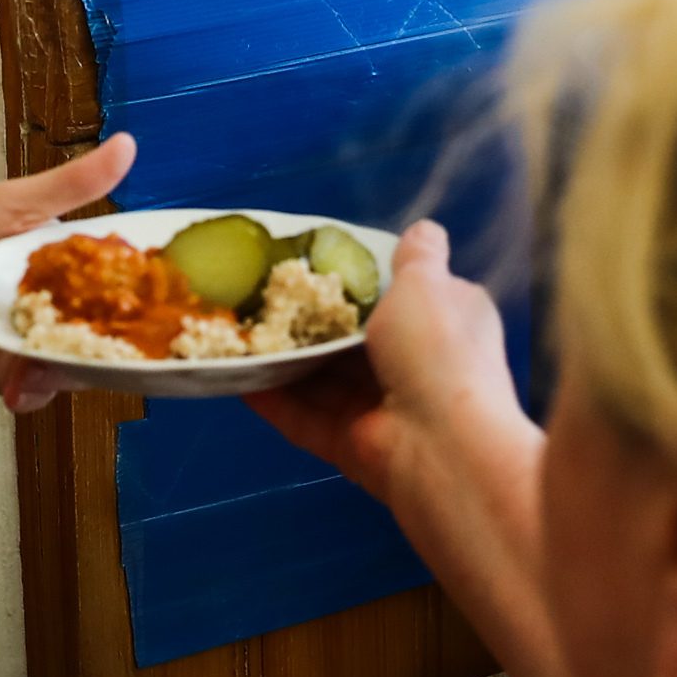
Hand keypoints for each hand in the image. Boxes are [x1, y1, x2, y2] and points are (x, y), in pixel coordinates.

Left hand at [0, 132, 145, 407]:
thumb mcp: (16, 203)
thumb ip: (71, 185)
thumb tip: (126, 146)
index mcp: (88, 267)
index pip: (142, 277)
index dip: (171, 283)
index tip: (195, 284)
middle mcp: (80, 314)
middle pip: (130, 333)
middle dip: (147, 341)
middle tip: (153, 338)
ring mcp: (53, 349)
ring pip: (90, 368)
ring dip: (87, 367)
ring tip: (73, 357)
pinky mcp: (21, 378)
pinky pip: (42, 390)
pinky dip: (36, 388)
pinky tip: (27, 379)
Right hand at [246, 219, 523, 497]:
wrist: (441, 446)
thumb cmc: (436, 351)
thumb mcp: (429, 285)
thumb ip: (417, 256)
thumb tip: (422, 229)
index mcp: (443, 325)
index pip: (401, 297)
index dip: (359, 282)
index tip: (314, 263)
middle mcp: (415, 367)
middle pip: (352, 339)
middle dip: (309, 320)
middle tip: (259, 293)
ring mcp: (380, 410)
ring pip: (322, 379)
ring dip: (282, 358)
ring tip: (235, 330)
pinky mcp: (348, 445)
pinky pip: (302, 416)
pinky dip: (271, 399)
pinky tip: (234, 377)